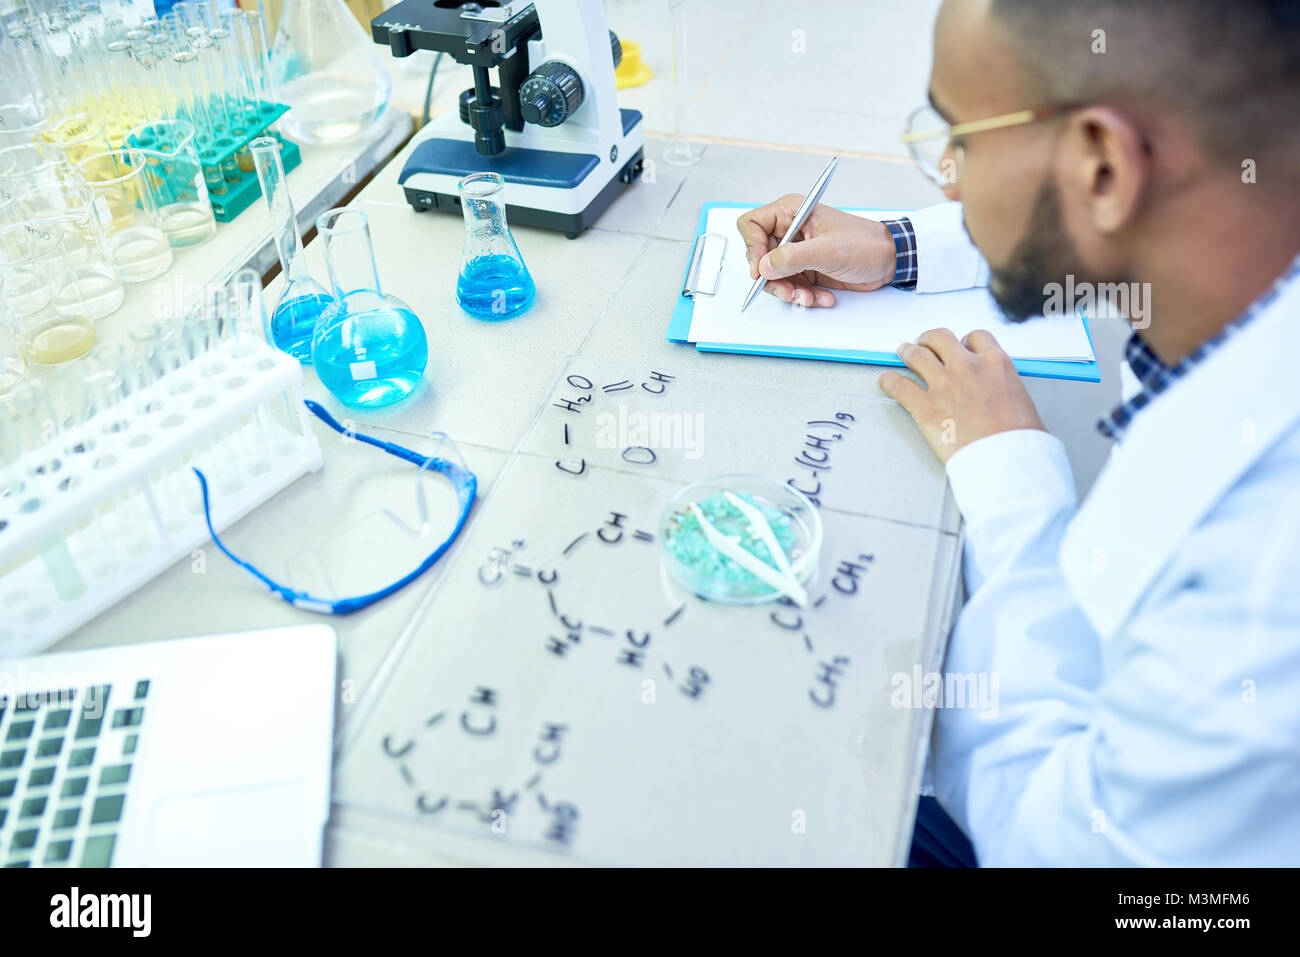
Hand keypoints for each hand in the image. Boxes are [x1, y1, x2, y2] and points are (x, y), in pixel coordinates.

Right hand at [736, 195, 897, 306]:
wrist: (888, 261)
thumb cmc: (865, 244)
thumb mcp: (826, 251)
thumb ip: (791, 258)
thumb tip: (764, 266)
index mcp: (791, 212)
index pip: (752, 225)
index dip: (752, 248)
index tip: (761, 270)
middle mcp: (790, 231)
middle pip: (759, 257)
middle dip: (773, 279)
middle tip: (789, 290)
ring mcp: (796, 252)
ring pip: (773, 277)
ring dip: (789, 292)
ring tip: (809, 298)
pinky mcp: (804, 269)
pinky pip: (790, 287)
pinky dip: (802, 296)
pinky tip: (821, 297)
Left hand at [879, 328, 1047, 464]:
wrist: (1005, 458)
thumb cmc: (1018, 438)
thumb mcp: (1021, 399)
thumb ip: (1002, 386)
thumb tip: (995, 390)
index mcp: (995, 363)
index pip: (975, 338)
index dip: (964, 342)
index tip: (960, 348)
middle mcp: (967, 367)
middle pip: (940, 338)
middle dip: (930, 340)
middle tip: (924, 344)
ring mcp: (943, 384)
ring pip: (917, 355)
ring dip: (908, 351)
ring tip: (903, 352)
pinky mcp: (925, 406)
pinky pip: (899, 386)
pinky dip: (890, 381)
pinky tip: (886, 381)